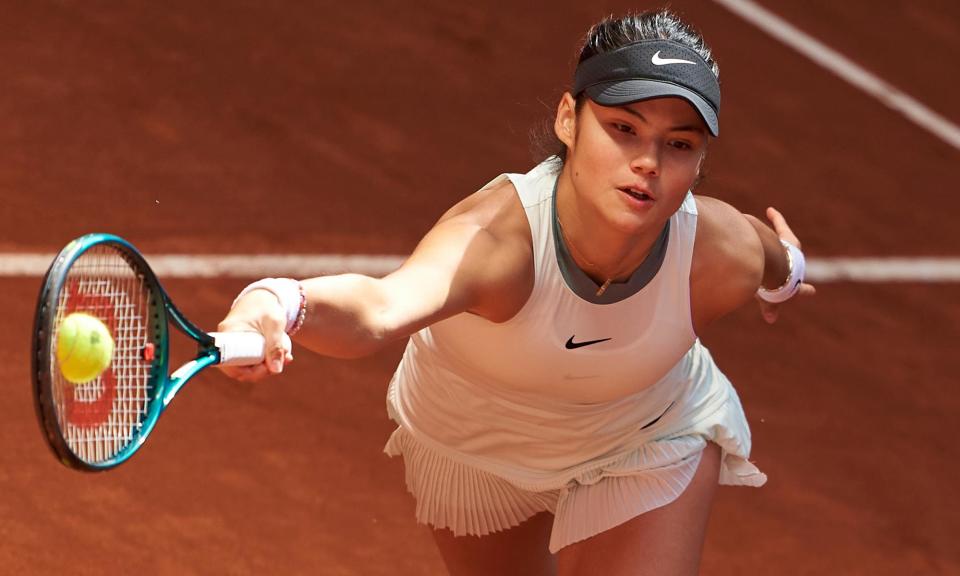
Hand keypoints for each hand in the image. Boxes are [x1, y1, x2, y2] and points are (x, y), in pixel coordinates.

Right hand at [216, 289, 293, 381]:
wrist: (265, 296)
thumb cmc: (267, 307)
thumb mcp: (274, 324)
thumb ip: (276, 346)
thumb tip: (275, 370)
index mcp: (229, 332)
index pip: (227, 363)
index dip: (246, 372)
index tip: (265, 368)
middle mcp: (226, 340)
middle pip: (237, 368)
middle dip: (260, 371)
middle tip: (280, 364)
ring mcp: (234, 345)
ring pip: (246, 367)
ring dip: (266, 367)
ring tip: (286, 357)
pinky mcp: (243, 348)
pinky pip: (251, 361)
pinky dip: (266, 362)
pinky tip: (284, 356)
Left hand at [757, 207, 815, 323]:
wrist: (776, 266)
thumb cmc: (771, 285)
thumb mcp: (768, 300)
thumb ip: (770, 308)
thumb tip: (771, 319)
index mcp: (794, 284)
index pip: (800, 290)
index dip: (805, 291)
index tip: (811, 291)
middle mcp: (796, 267)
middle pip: (796, 265)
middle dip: (796, 263)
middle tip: (799, 257)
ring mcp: (792, 253)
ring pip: (786, 245)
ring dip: (782, 238)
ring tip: (775, 232)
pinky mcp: (787, 239)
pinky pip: (781, 227)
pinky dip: (776, 219)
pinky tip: (769, 211)